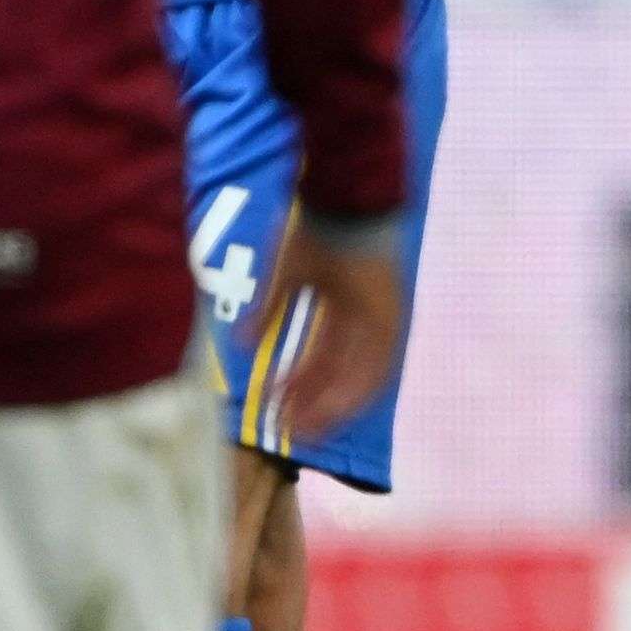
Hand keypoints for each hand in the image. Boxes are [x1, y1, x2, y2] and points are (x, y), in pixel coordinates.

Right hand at [265, 213, 409, 442]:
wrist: (346, 199)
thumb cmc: (316, 229)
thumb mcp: (286, 275)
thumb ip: (266, 310)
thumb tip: (239, 343)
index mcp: (343, 308)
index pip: (325, 360)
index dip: (305, 388)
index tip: (284, 413)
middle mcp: (364, 319)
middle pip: (339, 373)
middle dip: (312, 403)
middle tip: (289, 430)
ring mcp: (380, 320)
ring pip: (357, 379)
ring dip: (330, 406)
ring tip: (302, 431)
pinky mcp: (391, 320)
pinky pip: (378, 368)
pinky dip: (355, 393)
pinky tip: (333, 413)